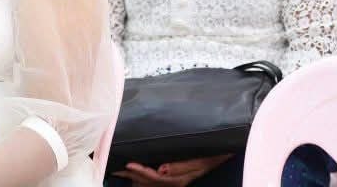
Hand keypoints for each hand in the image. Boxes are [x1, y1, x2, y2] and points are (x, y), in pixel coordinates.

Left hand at [112, 155, 232, 186]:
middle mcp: (173, 182)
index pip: (154, 177)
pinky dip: (142, 177)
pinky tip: (134, 172)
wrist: (221, 155)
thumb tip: (162, 169)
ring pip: (148, 182)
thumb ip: (182, 166)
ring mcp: (172, 180)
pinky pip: (153, 180)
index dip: (141, 171)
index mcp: (178, 179)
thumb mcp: (200, 161)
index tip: (128, 164)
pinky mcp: (172, 176)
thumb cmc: (211, 156)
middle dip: (131, 175)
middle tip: (114, 167)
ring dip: (134, 176)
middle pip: (148, 181)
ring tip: (120, 170)